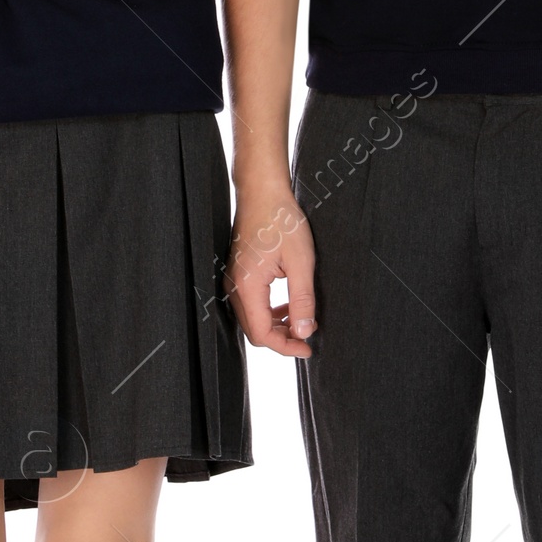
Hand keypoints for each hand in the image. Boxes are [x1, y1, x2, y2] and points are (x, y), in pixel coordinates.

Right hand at [227, 186, 317, 356]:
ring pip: (253, 319)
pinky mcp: (239, 275)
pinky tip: (289, 306)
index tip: (308, 348)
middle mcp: (234, 287)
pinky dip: (270, 312)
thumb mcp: (300, 262)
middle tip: (308, 339)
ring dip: (276, 326)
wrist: (263, 193)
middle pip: (254, 331)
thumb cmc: (281, 221)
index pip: (262, 334)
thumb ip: (302, 300)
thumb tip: (304, 332)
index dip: (286, 347)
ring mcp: (234, 281)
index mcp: (247, 286)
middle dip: (281, 340)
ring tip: (302, 322)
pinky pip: (251, 305)